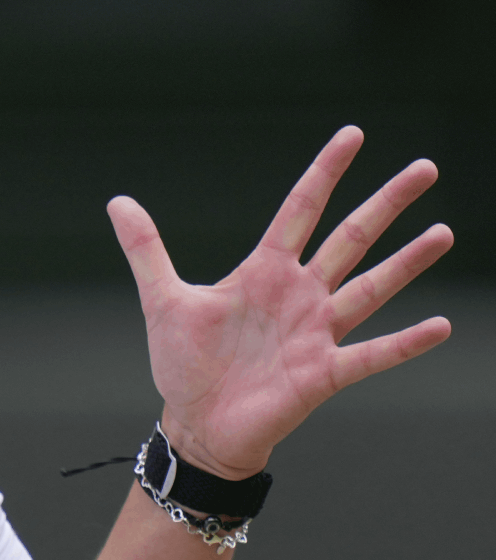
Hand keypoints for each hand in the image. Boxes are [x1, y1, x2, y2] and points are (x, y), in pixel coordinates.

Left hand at [108, 126, 452, 479]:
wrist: (197, 425)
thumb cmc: (186, 365)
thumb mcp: (162, 299)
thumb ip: (146, 249)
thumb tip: (117, 201)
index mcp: (264, 272)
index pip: (300, 209)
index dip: (324, 173)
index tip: (352, 134)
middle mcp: (300, 295)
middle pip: (350, 238)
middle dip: (386, 204)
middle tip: (425, 167)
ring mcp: (316, 333)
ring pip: (370, 287)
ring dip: (407, 262)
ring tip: (442, 231)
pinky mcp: (323, 373)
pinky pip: (371, 354)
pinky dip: (404, 342)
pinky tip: (440, 325)